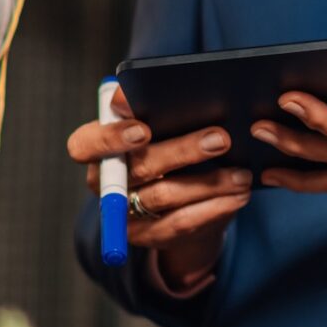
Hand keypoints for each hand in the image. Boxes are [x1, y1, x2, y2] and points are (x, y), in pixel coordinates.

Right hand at [64, 84, 254, 284]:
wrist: (176, 199)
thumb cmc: (166, 144)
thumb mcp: (159, 125)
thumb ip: (157, 109)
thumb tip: (175, 90)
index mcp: (96, 148)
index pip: (84, 144)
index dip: (111, 138)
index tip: (142, 130)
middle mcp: (104, 182)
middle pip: (139, 168)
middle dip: (183, 151)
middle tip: (221, 139)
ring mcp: (124, 213)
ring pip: (165, 197)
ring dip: (209, 183)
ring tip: (242, 174)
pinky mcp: (147, 236)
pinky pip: (181, 223)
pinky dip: (214, 208)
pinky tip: (238, 196)